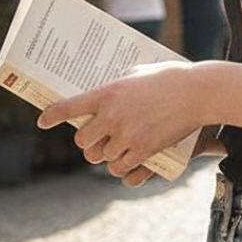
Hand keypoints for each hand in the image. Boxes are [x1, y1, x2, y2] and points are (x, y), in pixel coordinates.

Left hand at [37, 61, 205, 181]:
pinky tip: (126, 161)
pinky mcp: (143, 150)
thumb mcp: (138, 74)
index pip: (68, 107)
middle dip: (89, 143)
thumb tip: (106, 96)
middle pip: (83, 141)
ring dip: (107, 156)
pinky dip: (121, 167)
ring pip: (102, 157)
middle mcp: (111, 116)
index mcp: (107, 93)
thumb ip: (118, 87)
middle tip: (97, 141)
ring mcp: (126, 135)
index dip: (52, 116)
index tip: (42, 121)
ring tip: (116, 150)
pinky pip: (120, 167)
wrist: (199, 93)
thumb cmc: (172, 78)